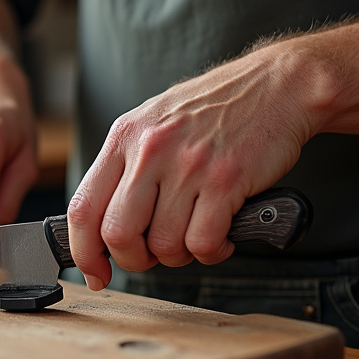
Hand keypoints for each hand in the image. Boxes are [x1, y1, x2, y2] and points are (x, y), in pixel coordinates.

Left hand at [67, 42, 322, 288]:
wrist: (275, 86)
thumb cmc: (214, 111)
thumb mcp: (153, 124)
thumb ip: (125, 168)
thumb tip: (101, 228)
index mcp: (123, 137)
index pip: (83, 208)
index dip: (84, 251)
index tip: (95, 272)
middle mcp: (149, 150)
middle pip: (118, 235)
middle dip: (135, 260)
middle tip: (154, 254)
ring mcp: (186, 165)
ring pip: (164, 246)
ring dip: (180, 255)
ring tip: (195, 234)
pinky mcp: (225, 181)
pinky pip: (203, 244)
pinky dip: (212, 252)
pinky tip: (222, 234)